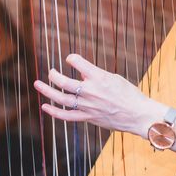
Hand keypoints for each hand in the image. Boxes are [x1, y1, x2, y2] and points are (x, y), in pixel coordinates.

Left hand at [33, 54, 165, 137]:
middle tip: (50, 71)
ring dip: (47, 91)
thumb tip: (83, 74)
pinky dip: (54, 112)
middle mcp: (90, 91)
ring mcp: (87, 106)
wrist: (138, 114)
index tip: (70, 59)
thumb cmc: (129, 94)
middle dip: (53, 75)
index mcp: (98, 77)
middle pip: (64, 82)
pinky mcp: (88, 117)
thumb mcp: (114, 78)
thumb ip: (96, 76)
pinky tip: (45, 107)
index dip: (71, 58)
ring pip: (61, 99)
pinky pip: (67, 116)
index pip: (77, 62)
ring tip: (38, 84)